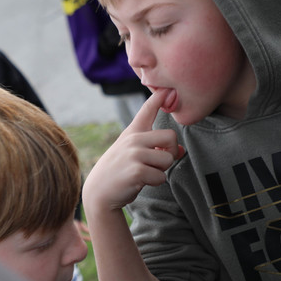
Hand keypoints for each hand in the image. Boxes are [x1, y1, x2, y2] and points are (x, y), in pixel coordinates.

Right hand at [82, 89, 184, 211]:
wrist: (99, 192)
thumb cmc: (120, 171)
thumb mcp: (135, 154)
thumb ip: (157, 148)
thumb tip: (182, 151)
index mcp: (133, 132)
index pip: (147, 110)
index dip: (158, 98)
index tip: (167, 89)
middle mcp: (133, 139)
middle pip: (171, 137)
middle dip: (171, 152)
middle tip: (158, 161)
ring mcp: (134, 154)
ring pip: (168, 159)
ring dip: (161, 170)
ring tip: (145, 172)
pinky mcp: (137, 170)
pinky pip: (161, 176)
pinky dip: (155, 182)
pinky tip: (141, 181)